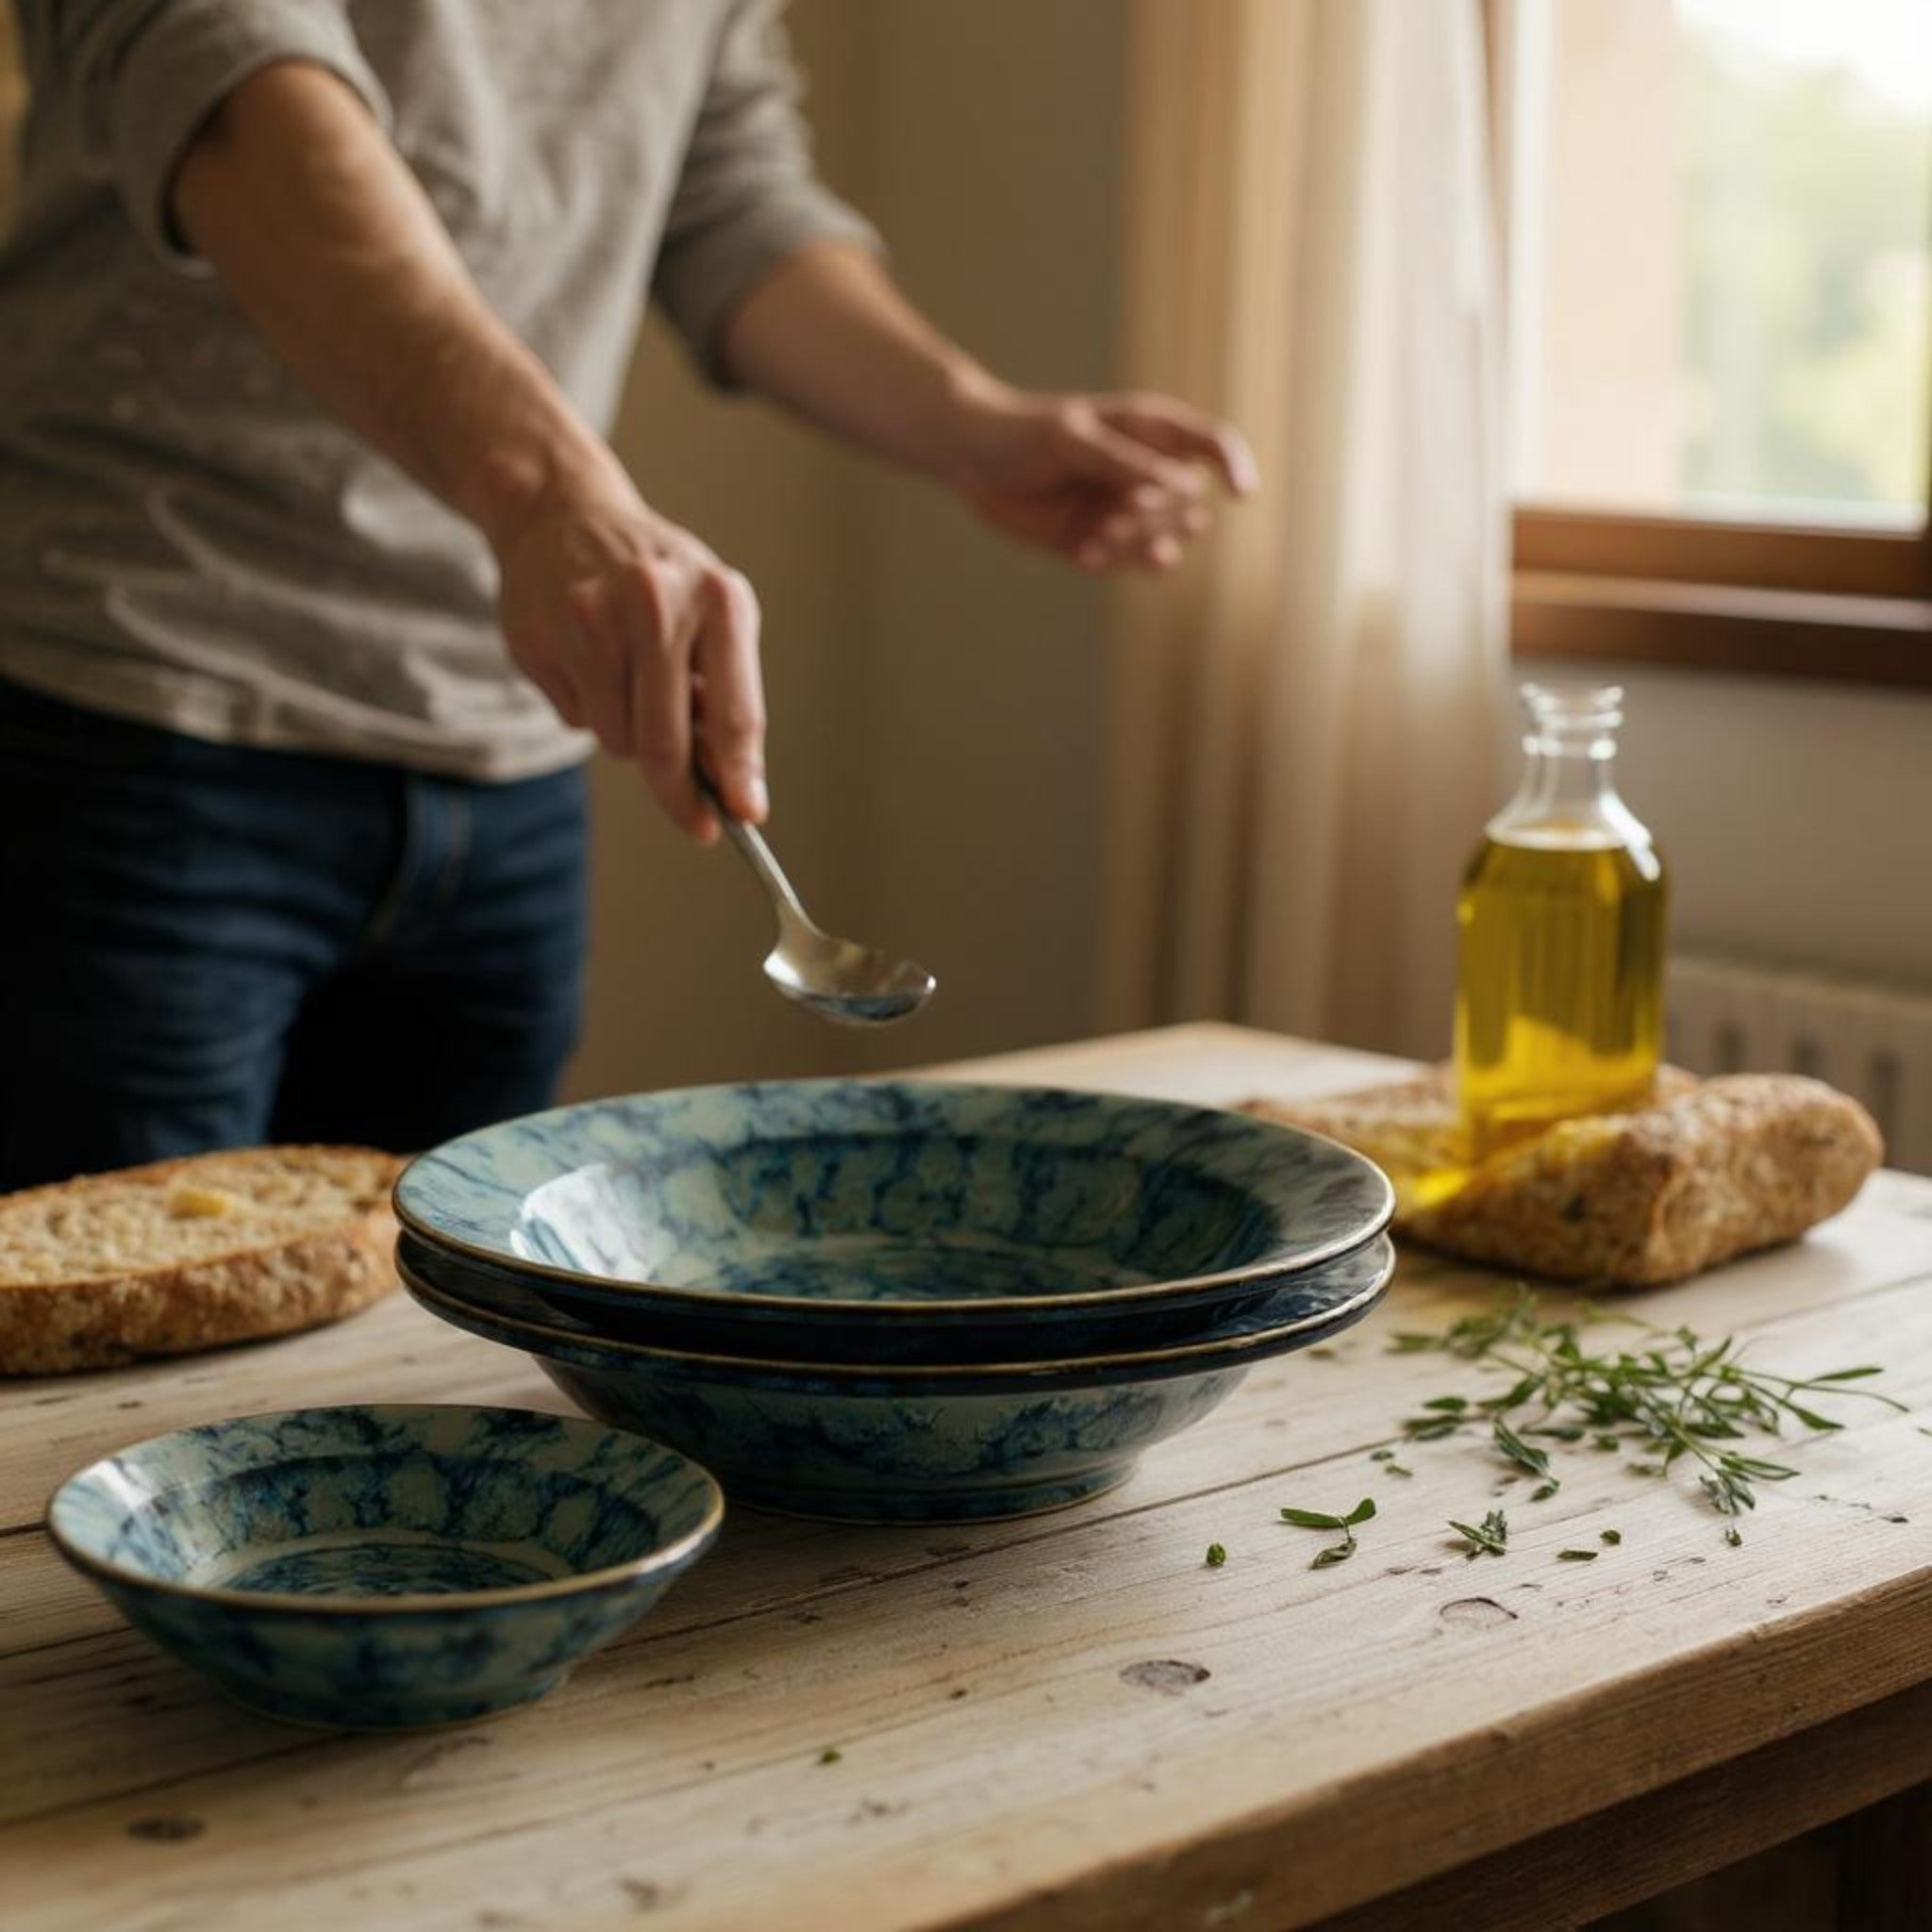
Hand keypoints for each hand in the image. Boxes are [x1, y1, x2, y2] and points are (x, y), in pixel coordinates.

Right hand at [486, 455, 764, 841]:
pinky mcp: (537, 636)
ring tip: (629, 683)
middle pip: (665, 743)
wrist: (562, 512)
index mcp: (716, 598)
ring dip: (630, 737)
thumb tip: (733, 784)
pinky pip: (576, 718)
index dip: (738, 777)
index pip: (733, 713)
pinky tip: (587, 662)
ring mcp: (587, 618)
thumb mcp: (710, 614)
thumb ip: (726, 694)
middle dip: (681, 793)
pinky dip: (590, 710)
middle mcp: (653, 603)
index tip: (744, 816)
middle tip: (697, 819)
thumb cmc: (657, 579)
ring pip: (617, 739)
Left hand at [941, 381, 1257, 570]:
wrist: (973, 462)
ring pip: (1163, 540)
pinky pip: (1125, 563)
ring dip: (1138, 545)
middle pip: (1189, 504)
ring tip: (1099, 537)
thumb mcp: (1072, 440)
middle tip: (1115, 516)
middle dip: (1160, 519)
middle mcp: (1146, 472)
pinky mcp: (1102, 541)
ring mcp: (1126, 510)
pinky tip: (1082, 551)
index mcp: (1150, 431)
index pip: (1213, 445)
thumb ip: (1124, 462)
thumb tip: (1179, 488)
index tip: (1241, 494)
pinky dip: (1110, 561)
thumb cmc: (1024, 433)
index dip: (1235, 466)